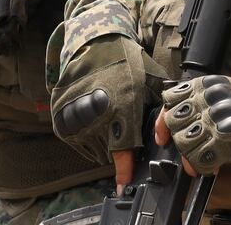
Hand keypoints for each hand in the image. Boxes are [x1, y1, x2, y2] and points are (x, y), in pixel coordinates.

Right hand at [51, 36, 165, 166]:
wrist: (94, 42)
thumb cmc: (128, 63)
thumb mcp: (153, 82)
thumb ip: (159, 110)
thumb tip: (169, 136)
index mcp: (122, 106)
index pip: (122, 149)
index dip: (123, 171)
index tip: (123, 187)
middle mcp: (96, 112)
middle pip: (108, 151)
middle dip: (119, 148)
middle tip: (123, 129)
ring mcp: (75, 115)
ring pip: (93, 148)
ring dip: (103, 143)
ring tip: (109, 119)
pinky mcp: (61, 116)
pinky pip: (78, 141)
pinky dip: (88, 137)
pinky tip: (96, 120)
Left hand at [155, 76, 230, 176]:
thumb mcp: (224, 91)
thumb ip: (198, 99)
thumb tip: (173, 120)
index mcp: (205, 85)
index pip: (170, 100)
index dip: (163, 122)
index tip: (163, 136)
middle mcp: (207, 99)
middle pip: (173, 122)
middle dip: (177, 139)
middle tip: (188, 147)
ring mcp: (215, 119)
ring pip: (183, 142)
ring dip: (189, 155)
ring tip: (200, 157)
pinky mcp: (224, 140)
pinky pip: (199, 158)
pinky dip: (201, 166)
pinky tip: (210, 166)